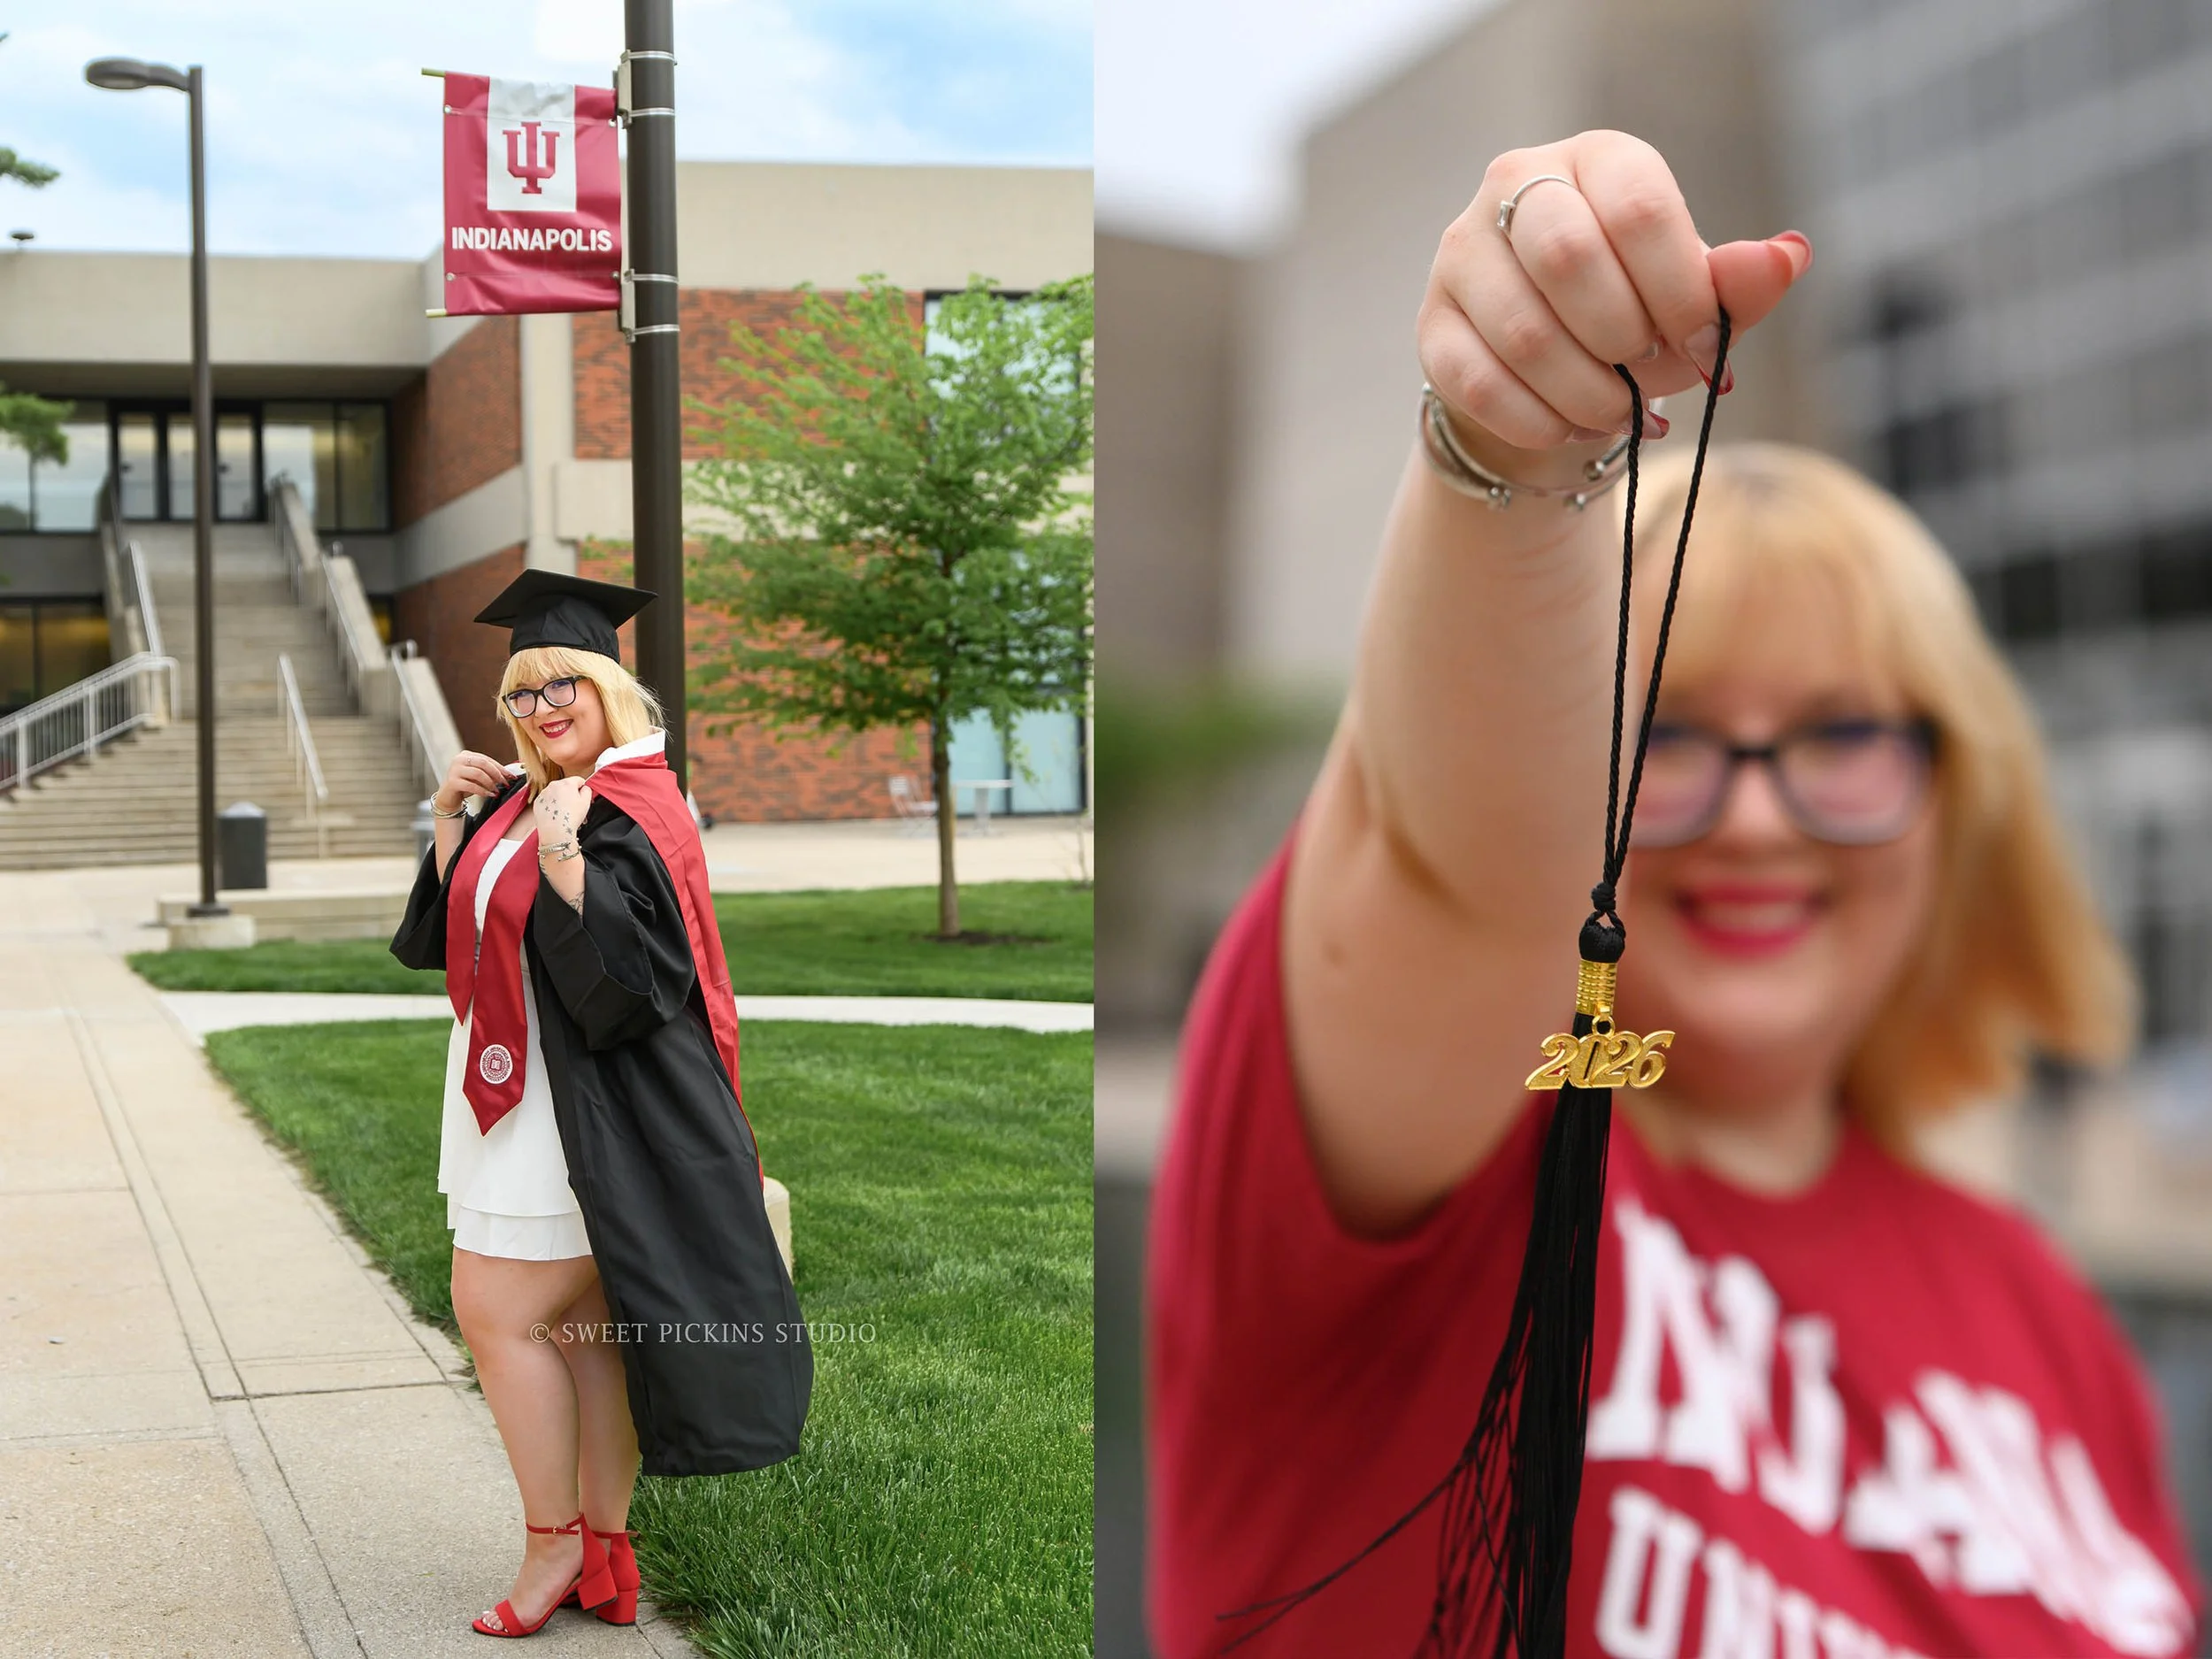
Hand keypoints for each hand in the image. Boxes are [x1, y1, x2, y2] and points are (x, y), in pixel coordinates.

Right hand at [434, 751, 512, 813]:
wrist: (449, 798)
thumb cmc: (466, 785)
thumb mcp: (479, 777)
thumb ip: (490, 773)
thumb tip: (509, 774)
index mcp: (466, 755)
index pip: (486, 759)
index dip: (500, 768)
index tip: (511, 776)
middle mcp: (459, 760)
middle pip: (483, 764)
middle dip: (497, 774)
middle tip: (505, 783)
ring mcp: (454, 770)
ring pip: (478, 774)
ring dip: (490, 783)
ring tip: (496, 790)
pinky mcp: (452, 782)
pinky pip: (471, 786)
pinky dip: (483, 791)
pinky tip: (489, 795)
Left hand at [535, 777, 592, 850]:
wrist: (555, 831)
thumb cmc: (570, 818)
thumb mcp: (586, 802)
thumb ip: (587, 790)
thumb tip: (584, 788)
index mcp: (567, 783)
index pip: (578, 780)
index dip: (582, 789)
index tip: (582, 797)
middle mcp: (553, 785)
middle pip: (566, 786)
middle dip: (570, 794)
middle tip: (573, 807)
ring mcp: (544, 793)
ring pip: (555, 793)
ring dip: (560, 799)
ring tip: (563, 812)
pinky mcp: (537, 802)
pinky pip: (547, 800)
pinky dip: (551, 805)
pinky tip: (555, 814)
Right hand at [1418, 130, 1812, 472]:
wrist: (1549, 363)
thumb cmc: (1633, 312)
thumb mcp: (1694, 298)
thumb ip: (1740, 283)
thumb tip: (1789, 258)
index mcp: (1596, 158)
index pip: (1638, 208)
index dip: (1681, 292)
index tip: (1705, 349)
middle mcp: (1515, 185)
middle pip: (1568, 257)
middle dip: (1626, 338)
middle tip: (1649, 373)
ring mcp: (1462, 254)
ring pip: (1525, 333)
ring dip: (1588, 392)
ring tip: (1616, 410)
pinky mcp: (1432, 324)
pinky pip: (1482, 385)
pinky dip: (1540, 421)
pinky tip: (1569, 424)